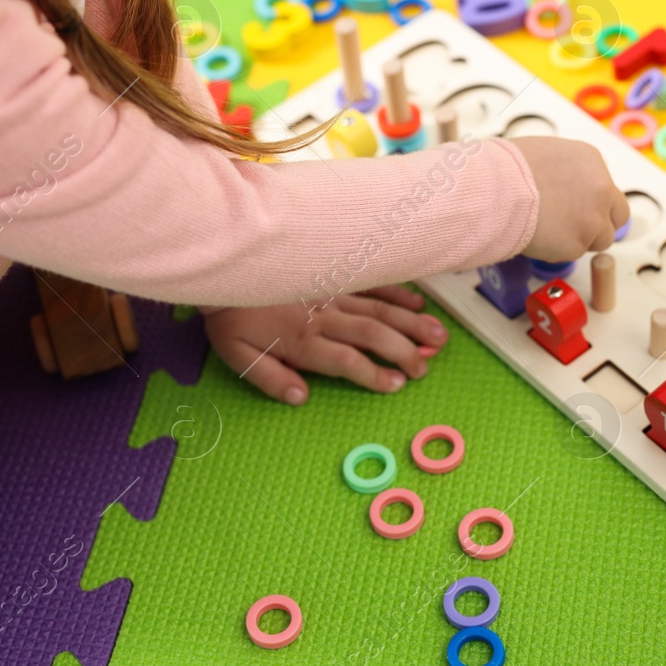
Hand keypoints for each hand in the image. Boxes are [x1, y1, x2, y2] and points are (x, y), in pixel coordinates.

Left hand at [204, 285, 447, 404]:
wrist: (227, 268)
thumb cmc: (231, 316)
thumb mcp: (237, 355)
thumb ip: (270, 379)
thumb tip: (301, 398)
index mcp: (302, 340)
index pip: (346, 361)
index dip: (374, 374)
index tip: (398, 383)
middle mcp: (323, 316)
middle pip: (372, 334)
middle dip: (404, 350)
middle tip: (425, 367)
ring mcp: (331, 293)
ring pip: (379, 309)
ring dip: (411, 323)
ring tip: (438, 337)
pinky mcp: (333, 276)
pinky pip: (370, 284)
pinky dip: (396, 293)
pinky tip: (418, 304)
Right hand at [509, 136, 629, 260]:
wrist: (497, 189)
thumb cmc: (508, 168)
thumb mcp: (546, 153)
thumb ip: (566, 171)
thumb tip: (564, 184)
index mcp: (592, 162)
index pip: (607, 188)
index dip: (592, 201)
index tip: (578, 207)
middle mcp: (601, 189)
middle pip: (618, 215)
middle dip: (601, 223)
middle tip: (578, 227)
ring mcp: (593, 219)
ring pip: (600, 240)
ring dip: (580, 239)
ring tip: (551, 232)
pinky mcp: (578, 245)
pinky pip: (573, 253)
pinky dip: (558, 250)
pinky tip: (539, 236)